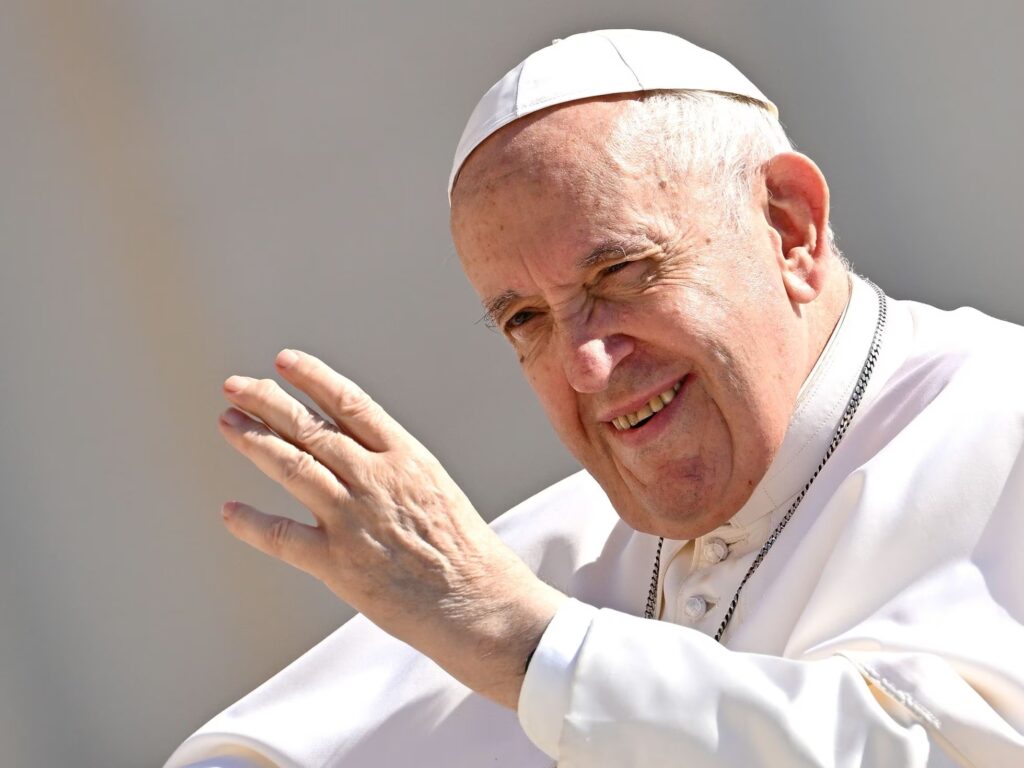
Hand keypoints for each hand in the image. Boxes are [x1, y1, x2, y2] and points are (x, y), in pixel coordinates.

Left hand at [217, 349, 564, 706]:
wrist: (479, 603)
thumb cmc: (467, 551)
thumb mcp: (437, 488)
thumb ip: (395, 468)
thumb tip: (354, 450)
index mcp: (406, 457)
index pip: (350, 403)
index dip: (313, 378)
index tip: (284, 361)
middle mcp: (375, 479)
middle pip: (310, 428)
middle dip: (267, 401)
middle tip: (235, 386)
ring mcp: (353, 519)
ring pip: (291, 466)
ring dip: (254, 441)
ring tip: (228, 422)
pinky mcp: (337, 563)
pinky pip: (280, 537)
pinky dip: (249, 522)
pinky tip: (229, 510)